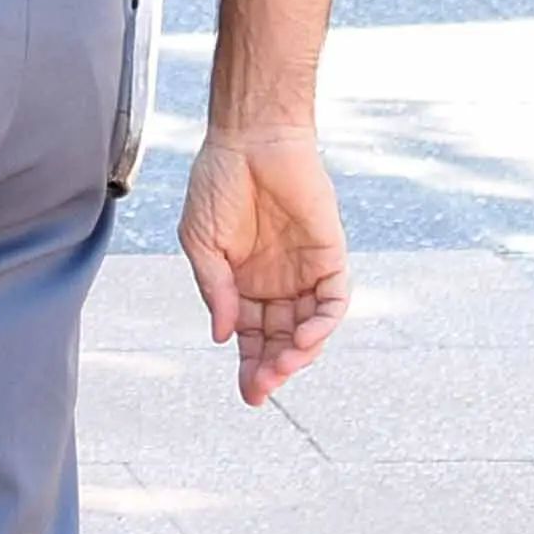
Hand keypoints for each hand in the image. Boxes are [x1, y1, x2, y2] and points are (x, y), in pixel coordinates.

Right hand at [180, 128, 349, 405]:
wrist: (250, 138)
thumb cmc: (218, 182)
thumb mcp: (200, 243)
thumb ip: (216, 290)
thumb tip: (224, 335)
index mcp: (244, 283)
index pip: (251, 336)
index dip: (251, 366)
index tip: (249, 395)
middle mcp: (276, 283)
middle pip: (280, 339)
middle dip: (273, 368)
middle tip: (262, 388)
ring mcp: (304, 270)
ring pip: (309, 326)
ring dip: (299, 352)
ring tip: (284, 366)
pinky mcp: (328, 255)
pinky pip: (333, 300)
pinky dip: (323, 323)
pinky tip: (305, 336)